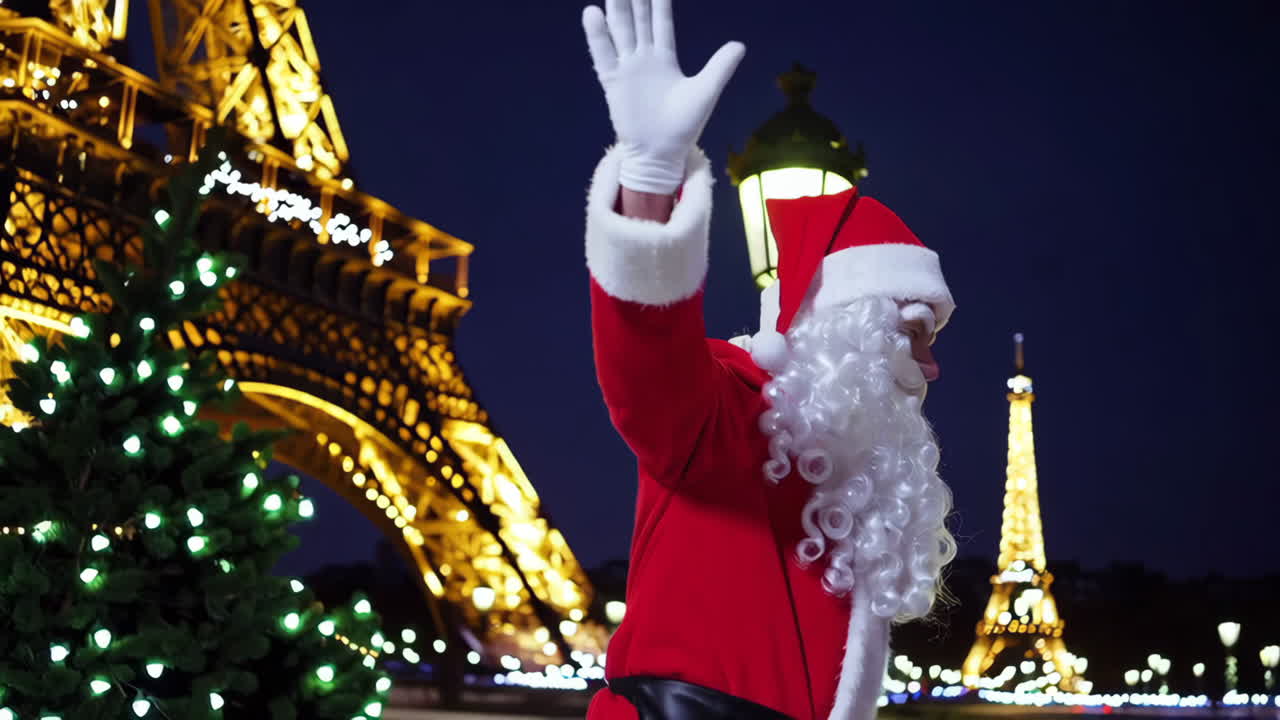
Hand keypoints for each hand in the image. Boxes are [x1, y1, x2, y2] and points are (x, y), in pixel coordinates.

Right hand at [583, 0, 744, 194]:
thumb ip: (720, 67)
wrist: (662, 153)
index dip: (659, 2)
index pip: (661, 22)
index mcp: (665, 59)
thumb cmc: (684, 126)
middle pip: (638, 20)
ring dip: (617, 8)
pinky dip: (598, 35)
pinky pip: (604, 54)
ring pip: (620, 30)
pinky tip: (592, 13)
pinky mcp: (614, 83)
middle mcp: (643, 60)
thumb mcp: (706, 92)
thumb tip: (740, 45)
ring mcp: (627, 69)